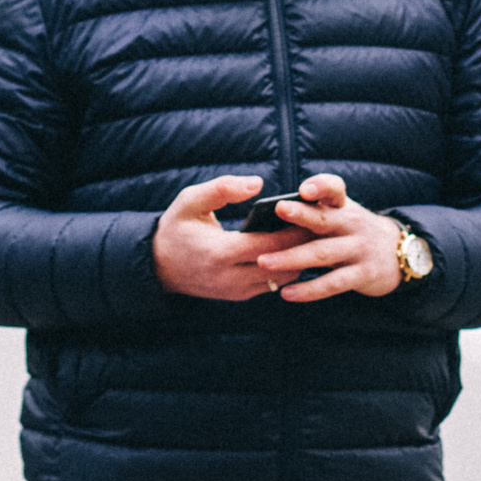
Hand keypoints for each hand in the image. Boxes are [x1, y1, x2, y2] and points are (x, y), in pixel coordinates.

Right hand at [152, 175, 316, 300]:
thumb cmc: (176, 227)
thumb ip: (223, 188)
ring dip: (298, 259)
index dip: (294, 231)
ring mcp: (236, 291)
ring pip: (281, 279)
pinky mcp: (239, 296)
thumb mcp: (190, 200)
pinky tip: (295, 249)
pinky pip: (272, 284)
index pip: (269, 246)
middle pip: (281, 265)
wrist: (158, 266)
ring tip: (312, 235)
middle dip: (303, 246)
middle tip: (323, 224)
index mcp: (219, 253)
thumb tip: (258, 184)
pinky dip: (286, 268)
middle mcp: (230, 278)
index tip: (314, 213)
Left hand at [253, 174, 403, 301]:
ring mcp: (359, 249)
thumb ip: (312, 213)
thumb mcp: (341, 214)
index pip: (334, 188)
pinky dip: (309, 290)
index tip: (303, 189)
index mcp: (343, 206)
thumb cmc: (352, 230)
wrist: (397, 253)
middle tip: (278, 209)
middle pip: (324, 219)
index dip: (320, 186)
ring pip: (322, 253)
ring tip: (264, 261)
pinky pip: (333, 283)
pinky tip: (287, 293)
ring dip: (292, 257)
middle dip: (301, 214)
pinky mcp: (363, 274)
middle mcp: (351, 224)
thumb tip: (266, 222)